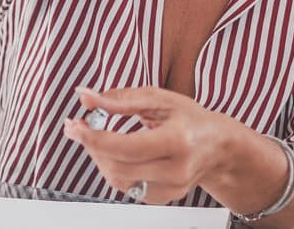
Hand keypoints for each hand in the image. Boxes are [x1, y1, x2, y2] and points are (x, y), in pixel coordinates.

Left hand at [63, 86, 233, 203]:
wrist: (218, 147)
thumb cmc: (190, 119)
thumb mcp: (157, 99)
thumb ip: (118, 99)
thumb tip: (85, 96)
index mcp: (178, 141)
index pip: (126, 147)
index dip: (94, 138)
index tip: (74, 125)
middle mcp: (176, 170)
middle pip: (118, 167)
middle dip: (91, 146)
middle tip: (78, 127)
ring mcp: (171, 188)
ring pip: (118, 180)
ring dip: (99, 158)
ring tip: (95, 137)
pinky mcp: (164, 198)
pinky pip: (127, 188)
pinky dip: (113, 169)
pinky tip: (114, 153)